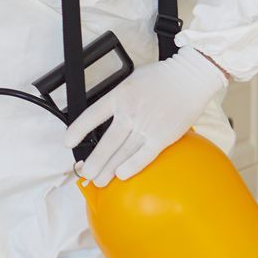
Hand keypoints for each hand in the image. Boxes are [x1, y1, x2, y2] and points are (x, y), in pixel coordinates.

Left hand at [70, 51, 226, 186]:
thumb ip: (118, 97)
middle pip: (107, 142)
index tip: (68, 143)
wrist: (190, 77)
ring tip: (99, 180)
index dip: (77, 130)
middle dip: (94, 162)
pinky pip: (145, 156)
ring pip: (123, 152)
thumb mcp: (130, 80)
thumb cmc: (162, 77)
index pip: (91, 116)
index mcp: (119, 96)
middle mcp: (130, 112)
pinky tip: (121, 175)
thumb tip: (107, 113)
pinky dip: (132, 166)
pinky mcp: (163, 136)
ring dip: (109, 169)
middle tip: (85, 174)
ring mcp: (146, 126)